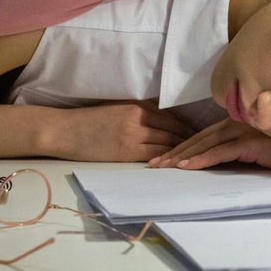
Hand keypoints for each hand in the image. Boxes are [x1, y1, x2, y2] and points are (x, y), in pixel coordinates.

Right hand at [44, 100, 198, 161]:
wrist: (65, 131)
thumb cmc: (89, 120)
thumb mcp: (117, 108)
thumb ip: (139, 110)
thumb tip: (162, 117)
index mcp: (137, 105)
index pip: (171, 116)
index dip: (187, 126)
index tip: (199, 133)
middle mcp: (138, 118)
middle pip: (173, 129)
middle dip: (190, 139)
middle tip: (205, 147)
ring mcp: (133, 135)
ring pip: (167, 144)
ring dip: (182, 151)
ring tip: (195, 158)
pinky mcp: (127, 152)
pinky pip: (154, 156)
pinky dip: (167, 160)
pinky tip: (175, 165)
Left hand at [147, 118, 270, 171]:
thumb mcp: (255, 151)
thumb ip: (236, 151)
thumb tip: (213, 164)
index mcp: (236, 121)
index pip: (202, 135)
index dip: (181, 146)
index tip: (163, 158)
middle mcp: (236, 122)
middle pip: (199, 138)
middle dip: (174, 152)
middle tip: (153, 165)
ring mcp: (243, 130)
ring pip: (205, 144)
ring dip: (182, 156)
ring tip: (164, 167)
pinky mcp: (250, 142)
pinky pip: (221, 152)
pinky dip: (202, 159)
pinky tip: (187, 167)